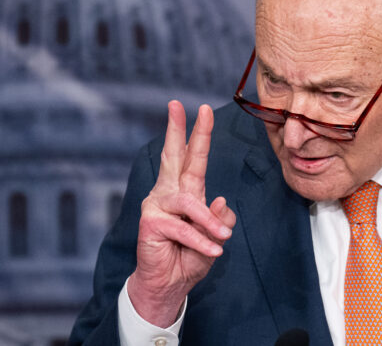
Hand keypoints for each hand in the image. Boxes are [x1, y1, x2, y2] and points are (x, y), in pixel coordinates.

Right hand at [126, 101, 235, 326]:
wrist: (170, 284)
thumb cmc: (192, 257)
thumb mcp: (215, 235)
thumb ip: (219, 217)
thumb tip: (220, 200)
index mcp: (186, 191)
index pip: (192, 159)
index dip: (198, 134)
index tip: (203, 109)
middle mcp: (168, 192)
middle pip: (172, 157)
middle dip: (176, 130)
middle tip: (176, 105)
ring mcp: (156, 206)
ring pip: (189, 203)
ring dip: (208, 224)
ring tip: (223, 238)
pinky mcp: (150, 223)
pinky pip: (184, 229)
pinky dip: (201, 241)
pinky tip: (213, 251)